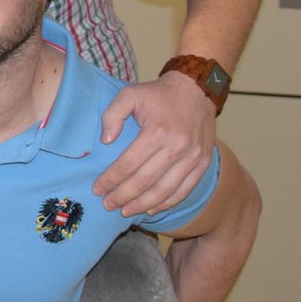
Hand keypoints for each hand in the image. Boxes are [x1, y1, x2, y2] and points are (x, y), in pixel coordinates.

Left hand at [94, 73, 214, 214]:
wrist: (196, 90)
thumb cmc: (158, 94)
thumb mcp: (130, 94)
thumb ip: (113, 114)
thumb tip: (106, 140)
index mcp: (157, 132)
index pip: (128, 164)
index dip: (111, 179)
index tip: (97, 189)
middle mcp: (177, 148)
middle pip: (145, 181)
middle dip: (123, 196)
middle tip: (108, 204)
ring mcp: (192, 158)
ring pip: (164, 191)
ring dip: (143, 204)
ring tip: (125, 211)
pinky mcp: (202, 163)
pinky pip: (184, 190)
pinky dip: (167, 203)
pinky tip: (151, 209)